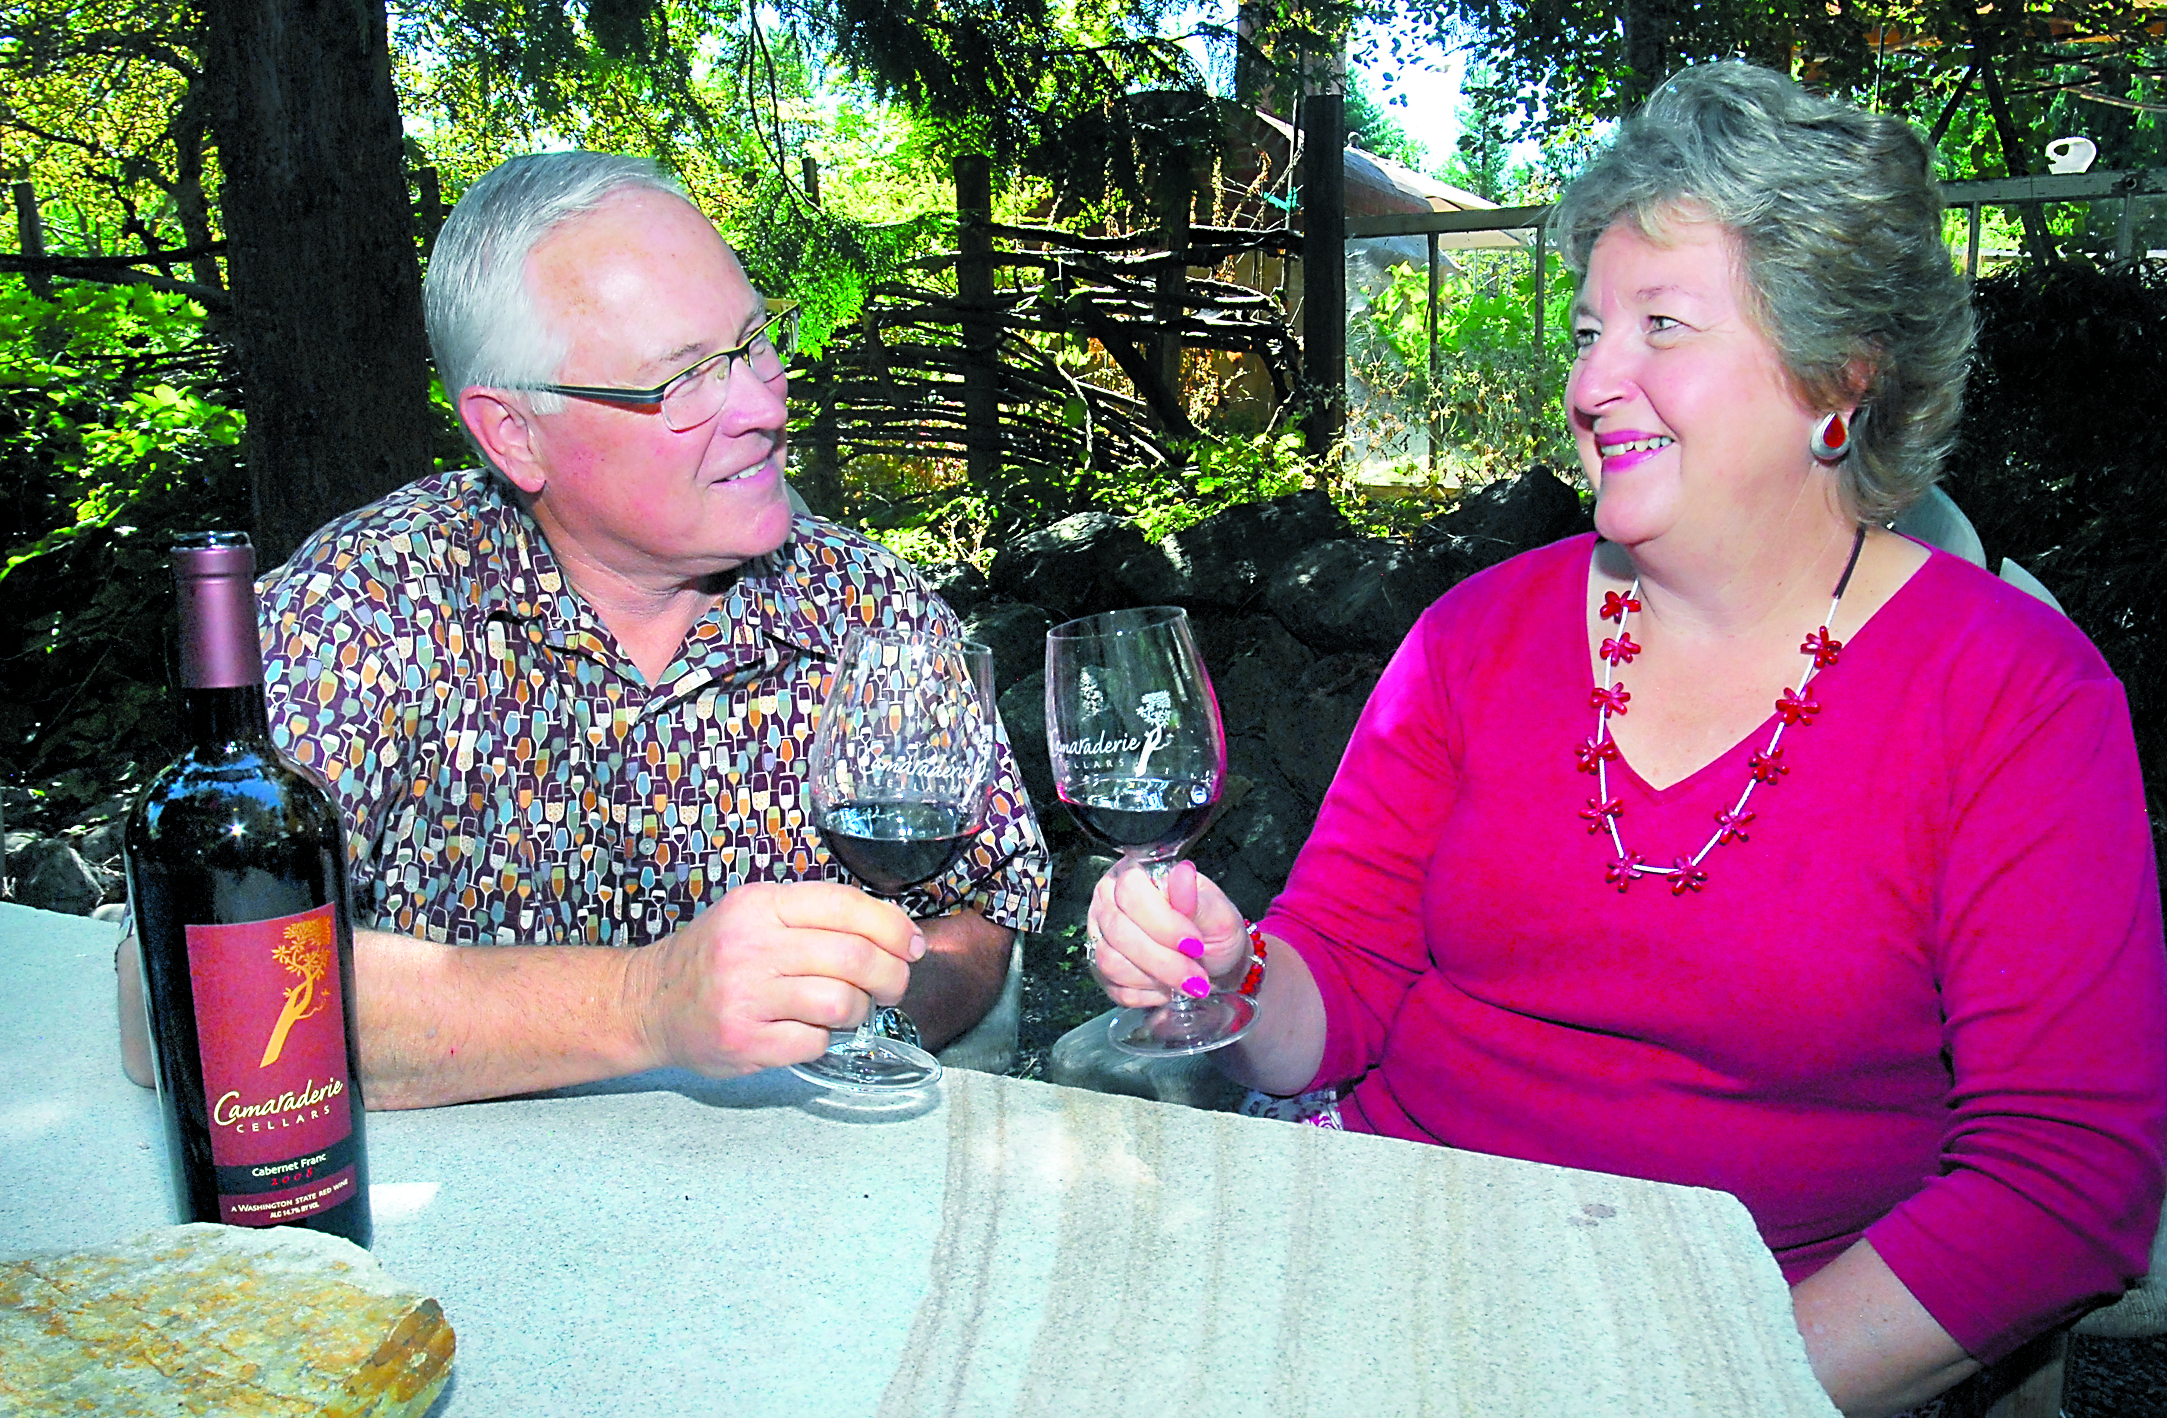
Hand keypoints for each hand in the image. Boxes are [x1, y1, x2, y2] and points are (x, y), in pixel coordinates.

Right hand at [626, 881, 924, 1075]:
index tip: (911, 945)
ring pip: (842, 1003)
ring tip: (850, 1010)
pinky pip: (816, 1042)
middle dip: (891, 976)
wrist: (651, 1001)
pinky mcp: (745, 1042)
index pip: (845, 905)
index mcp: (760, 905)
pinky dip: (826, 1039)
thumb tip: (895, 932)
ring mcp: (746, 997)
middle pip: (854, 959)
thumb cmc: (715, 956)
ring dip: (861, 1010)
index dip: (892, 926)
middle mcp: (752, 946)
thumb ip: (815, 916)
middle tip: (893, 986)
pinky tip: (811, 1031)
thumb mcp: (755, 913)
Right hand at [1086, 858, 1246, 1008]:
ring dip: (1157, 978)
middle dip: (1164, 960)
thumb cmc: (1213, 931)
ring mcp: (1100, 936)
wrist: (1214, 963)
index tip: (1194, 943)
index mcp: (1133, 874)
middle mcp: (1108, 901)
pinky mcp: (1100, 970)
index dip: (1163, 922)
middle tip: (1197, 974)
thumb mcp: (1217, 913)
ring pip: (1112, 963)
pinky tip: (1168, 986)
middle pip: (1119, 932)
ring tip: (1186, 980)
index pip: (1131, 891)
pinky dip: (1149, 994)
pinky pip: (1116, 988)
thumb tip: (1182, 874)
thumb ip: (1197, 899)